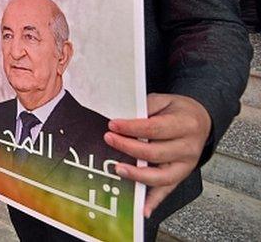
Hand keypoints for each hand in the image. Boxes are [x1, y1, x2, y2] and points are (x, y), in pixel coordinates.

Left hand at [104, 93, 211, 216]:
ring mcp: (186, 165)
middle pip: (155, 153)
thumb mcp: (165, 100)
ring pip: (161, 176)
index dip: (132, 128)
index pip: (155, 129)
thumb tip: (124, 115)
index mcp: (185, 125)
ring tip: (118, 169)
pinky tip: (142, 209)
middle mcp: (188, 148)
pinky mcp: (181, 176)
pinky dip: (154, 201)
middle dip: (129, 148)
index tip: (113, 125)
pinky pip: (167, 191)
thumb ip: (146, 107)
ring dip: (138, 175)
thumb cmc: (178, 111)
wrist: (201, 120)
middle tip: (109, 139)